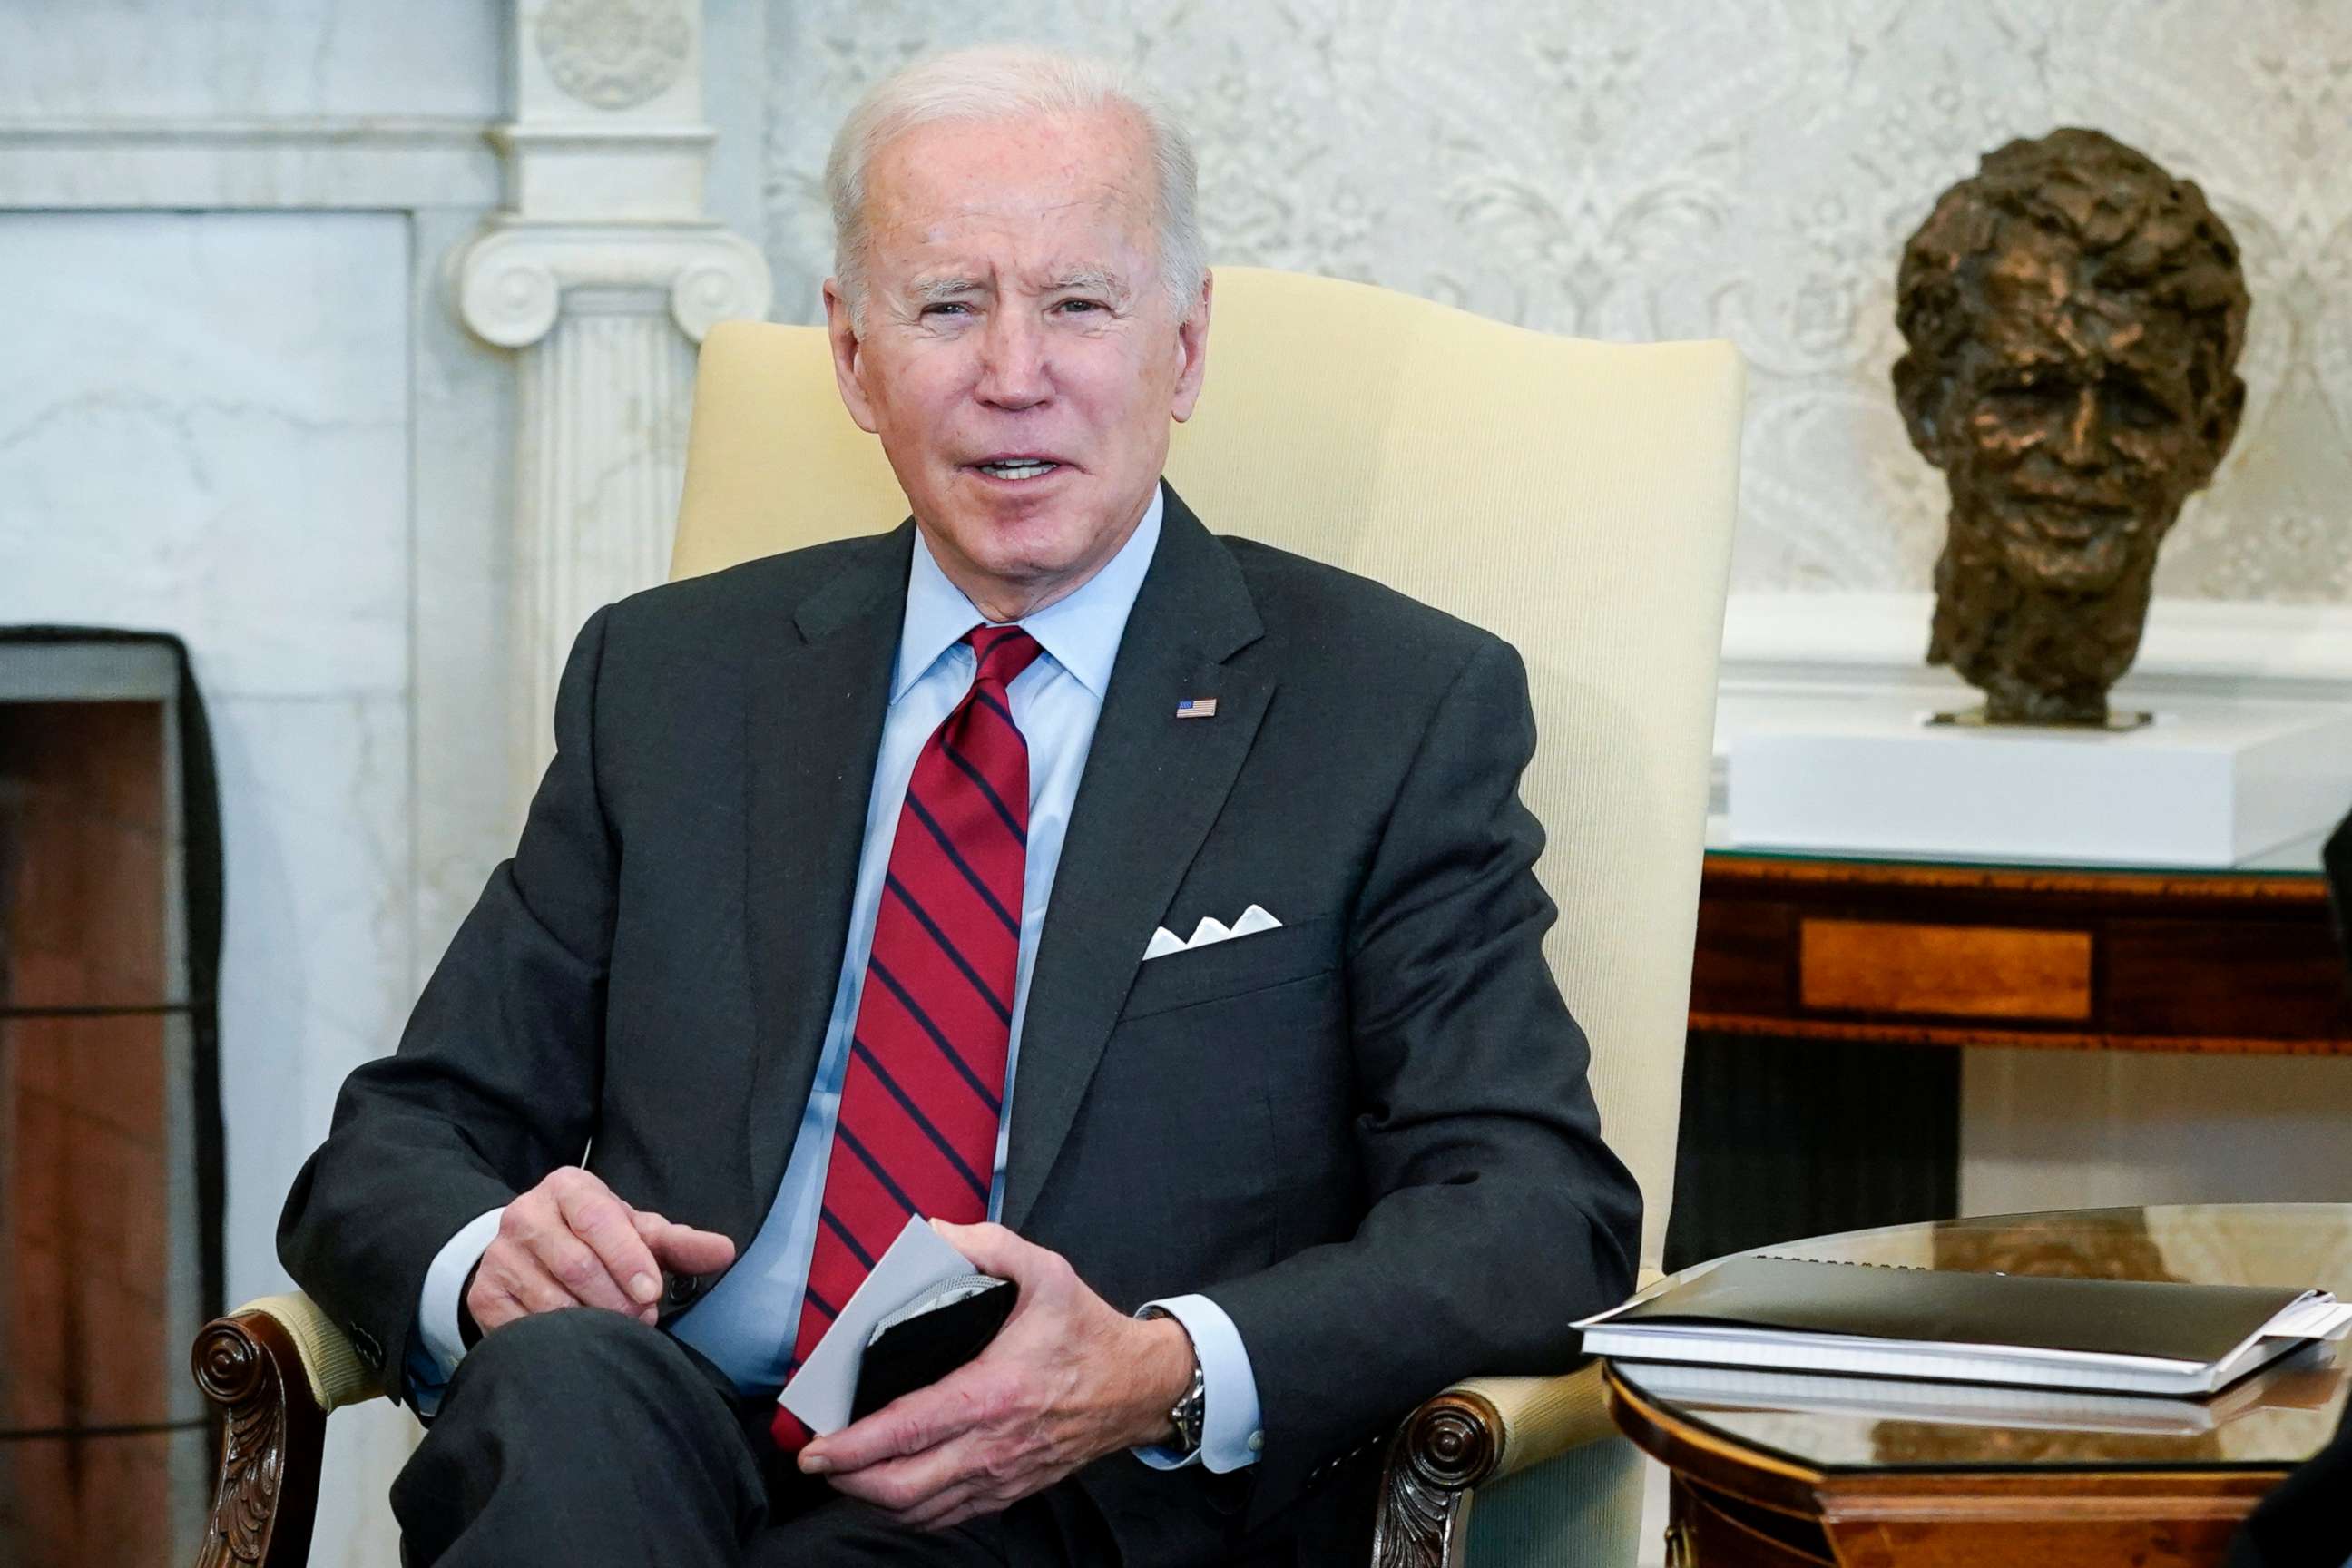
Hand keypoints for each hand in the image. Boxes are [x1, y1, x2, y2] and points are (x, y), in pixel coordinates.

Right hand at [465, 1167, 735, 1334]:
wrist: (528, 1252)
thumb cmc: (593, 1238)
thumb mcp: (635, 1231)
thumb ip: (679, 1242)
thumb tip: (724, 1251)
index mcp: (567, 1188)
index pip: (599, 1220)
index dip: (629, 1258)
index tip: (652, 1293)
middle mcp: (525, 1214)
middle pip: (577, 1265)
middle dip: (617, 1300)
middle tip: (642, 1321)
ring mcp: (500, 1257)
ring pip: (551, 1301)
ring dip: (592, 1324)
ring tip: (616, 1333)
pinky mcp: (485, 1295)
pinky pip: (526, 1327)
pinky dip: (559, 1341)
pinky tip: (579, 1344)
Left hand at [799, 1220, 1195, 1531]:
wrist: (1138, 1387)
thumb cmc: (1087, 1332)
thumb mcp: (1046, 1271)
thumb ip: (989, 1245)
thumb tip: (934, 1234)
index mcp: (994, 1392)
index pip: (908, 1430)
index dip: (854, 1445)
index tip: (816, 1448)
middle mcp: (993, 1445)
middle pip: (901, 1486)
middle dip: (848, 1479)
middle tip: (818, 1460)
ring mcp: (1001, 1476)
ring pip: (919, 1511)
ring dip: (871, 1499)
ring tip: (844, 1473)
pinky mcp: (1009, 1491)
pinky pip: (947, 1517)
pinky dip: (909, 1511)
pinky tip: (889, 1489)